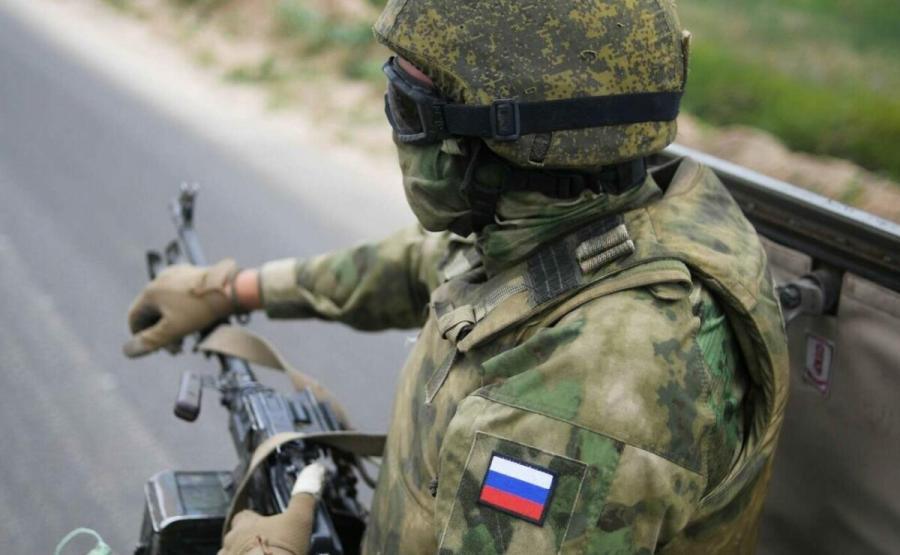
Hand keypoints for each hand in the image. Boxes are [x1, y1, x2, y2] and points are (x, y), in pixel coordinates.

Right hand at [122, 258, 237, 357]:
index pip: (134, 317)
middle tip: (176, 349)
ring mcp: (177, 274)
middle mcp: (160, 279)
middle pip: (152, 311)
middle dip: (161, 332)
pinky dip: (183, 311)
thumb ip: (150, 342)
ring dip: (173, 324)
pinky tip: (197, 323)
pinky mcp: (192, 273)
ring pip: (168, 305)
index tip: (154, 349)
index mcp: (151, 291)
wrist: (231, 288)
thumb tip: (127, 351)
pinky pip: (181, 296)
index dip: (140, 336)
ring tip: (187, 339)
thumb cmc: (201, 309)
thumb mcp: (173, 330)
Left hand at [219, 463, 325, 554]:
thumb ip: (305, 496)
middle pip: (235, 539)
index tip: (264, 524)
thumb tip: (315, 468)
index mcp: (245, 525)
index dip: (253, 520)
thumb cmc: (281, 549)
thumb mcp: (299, 520)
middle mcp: (230, 543)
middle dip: (247, 542)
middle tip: (266, 548)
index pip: (243, 517)